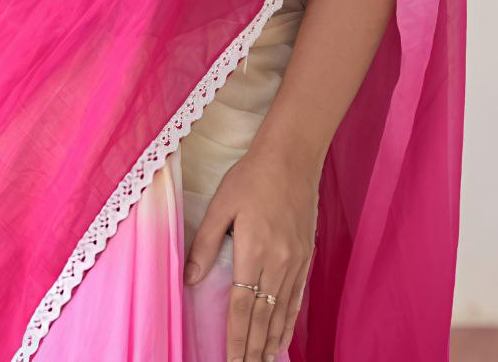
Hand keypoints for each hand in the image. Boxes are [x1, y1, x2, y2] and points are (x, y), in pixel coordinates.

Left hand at [183, 134, 320, 361]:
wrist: (293, 157)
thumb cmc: (252, 176)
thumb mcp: (222, 204)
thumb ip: (206, 243)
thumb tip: (191, 279)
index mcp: (253, 250)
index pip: (242, 307)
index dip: (236, 339)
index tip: (231, 361)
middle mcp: (278, 261)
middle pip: (263, 316)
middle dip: (253, 348)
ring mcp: (295, 261)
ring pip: (282, 310)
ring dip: (272, 340)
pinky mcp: (306, 255)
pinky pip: (297, 296)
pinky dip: (289, 319)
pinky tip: (283, 334)